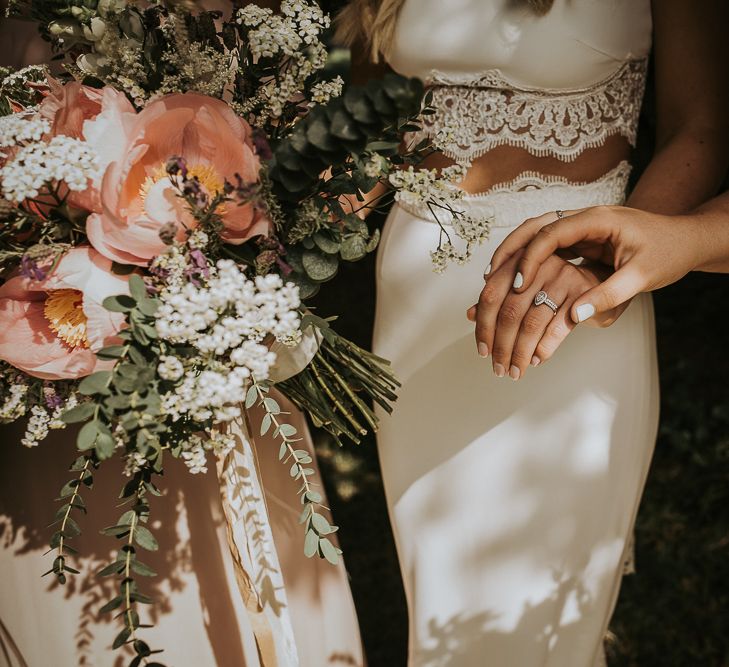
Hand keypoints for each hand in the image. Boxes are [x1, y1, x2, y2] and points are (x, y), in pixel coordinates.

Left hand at [466, 252, 617, 379]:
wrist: (602, 278)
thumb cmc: (557, 285)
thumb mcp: (528, 288)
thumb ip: (499, 299)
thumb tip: (470, 315)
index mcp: (519, 262)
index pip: (490, 296)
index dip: (483, 327)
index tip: (483, 351)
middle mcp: (538, 267)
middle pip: (509, 313)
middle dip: (501, 346)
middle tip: (499, 369)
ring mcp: (562, 278)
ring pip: (531, 323)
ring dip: (520, 353)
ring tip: (516, 371)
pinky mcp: (583, 294)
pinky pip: (558, 327)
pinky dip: (544, 347)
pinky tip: (536, 360)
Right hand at [487, 205, 701, 322]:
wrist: (684, 239)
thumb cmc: (668, 252)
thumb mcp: (643, 276)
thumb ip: (610, 294)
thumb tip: (575, 315)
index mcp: (598, 220)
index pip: (552, 233)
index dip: (531, 258)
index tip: (519, 284)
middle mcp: (582, 218)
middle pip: (533, 227)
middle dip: (509, 251)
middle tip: (489, 277)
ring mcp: (579, 226)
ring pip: (534, 234)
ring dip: (513, 254)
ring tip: (492, 277)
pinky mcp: (579, 239)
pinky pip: (544, 246)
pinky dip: (526, 259)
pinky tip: (515, 278)